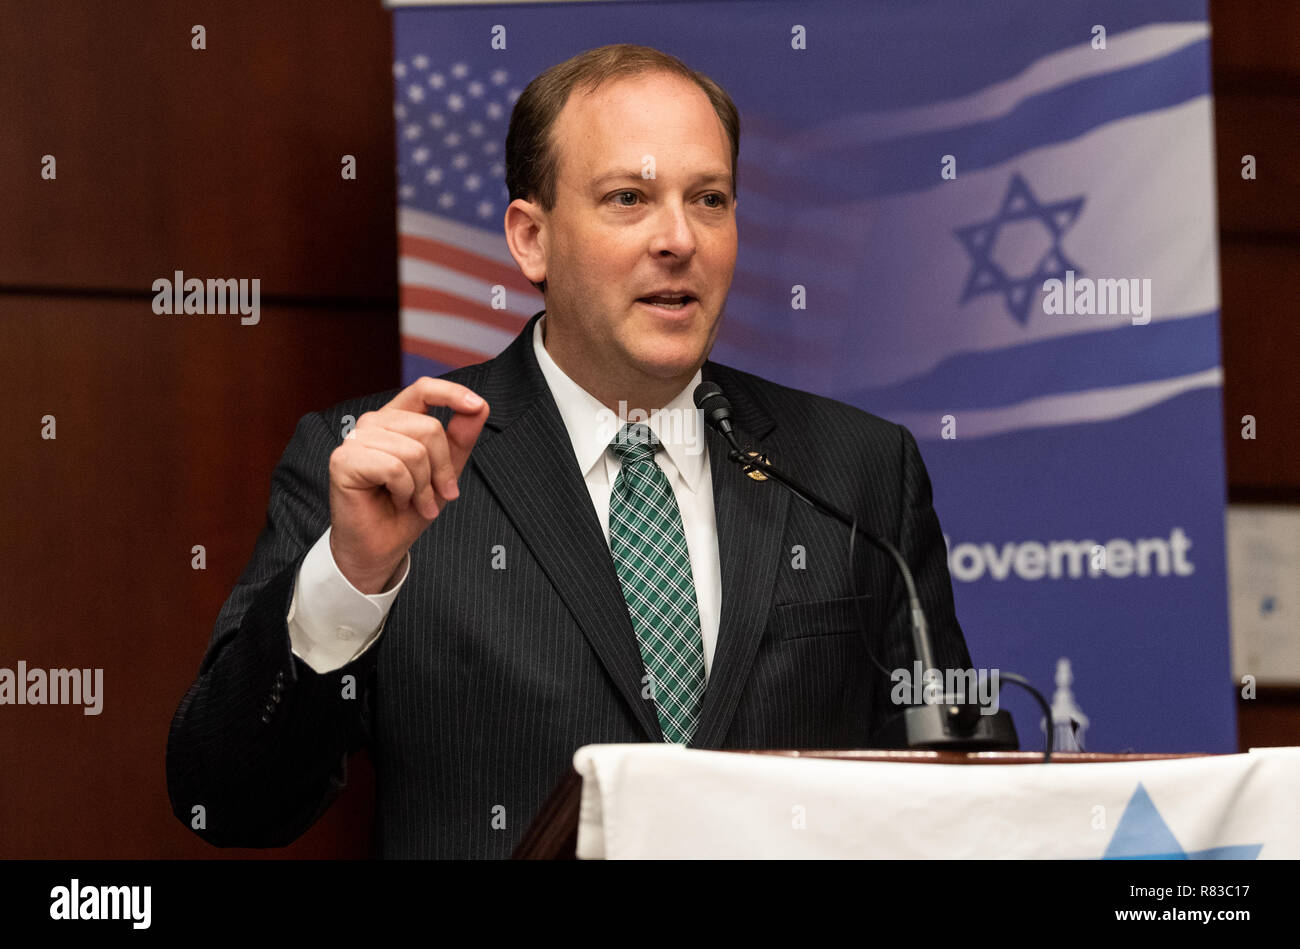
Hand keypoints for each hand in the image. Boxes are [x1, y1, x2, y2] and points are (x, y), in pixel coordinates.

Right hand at [327, 378, 488, 592]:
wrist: (382, 546)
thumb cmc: (408, 509)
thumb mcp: (444, 471)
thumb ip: (460, 438)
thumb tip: (480, 407)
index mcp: (396, 419)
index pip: (423, 389)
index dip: (452, 393)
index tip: (477, 406)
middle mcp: (373, 423)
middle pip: (428, 427)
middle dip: (441, 469)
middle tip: (435, 496)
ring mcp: (355, 439)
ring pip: (413, 450)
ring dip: (422, 486)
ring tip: (413, 501)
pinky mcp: (343, 460)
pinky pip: (394, 468)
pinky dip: (404, 491)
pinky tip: (395, 501)